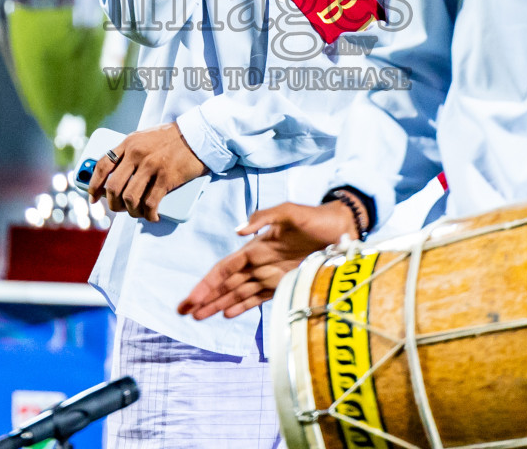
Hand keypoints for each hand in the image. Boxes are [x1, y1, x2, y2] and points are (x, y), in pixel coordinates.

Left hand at [87, 124, 207, 222]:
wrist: (199, 135)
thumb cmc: (172, 138)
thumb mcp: (145, 137)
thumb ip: (131, 151)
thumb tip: (118, 175)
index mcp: (129, 143)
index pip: (102, 166)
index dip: (94, 185)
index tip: (93, 198)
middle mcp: (136, 154)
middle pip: (113, 186)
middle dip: (113, 204)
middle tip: (119, 209)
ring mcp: (151, 166)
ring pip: (130, 198)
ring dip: (131, 211)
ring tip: (137, 213)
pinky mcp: (166, 178)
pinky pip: (150, 203)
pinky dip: (149, 214)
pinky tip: (152, 216)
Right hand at [177, 201, 356, 319]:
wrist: (342, 227)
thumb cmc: (315, 217)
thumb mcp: (289, 212)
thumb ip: (263, 218)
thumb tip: (238, 231)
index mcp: (256, 247)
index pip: (224, 269)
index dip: (207, 284)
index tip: (191, 299)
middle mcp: (259, 263)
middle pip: (226, 284)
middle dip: (205, 298)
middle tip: (184, 312)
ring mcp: (270, 273)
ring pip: (237, 293)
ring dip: (218, 304)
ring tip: (199, 316)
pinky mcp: (284, 281)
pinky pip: (258, 297)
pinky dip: (242, 306)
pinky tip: (228, 313)